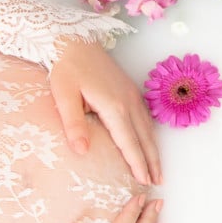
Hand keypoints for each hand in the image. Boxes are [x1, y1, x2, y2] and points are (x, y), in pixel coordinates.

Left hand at [49, 38, 162, 185]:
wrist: (73, 40)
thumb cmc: (66, 68)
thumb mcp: (64, 96)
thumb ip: (74, 124)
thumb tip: (82, 151)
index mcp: (114, 107)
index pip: (129, 143)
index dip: (137, 163)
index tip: (145, 181)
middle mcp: (129, 103)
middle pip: (145, 139)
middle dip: (152, 162)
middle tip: (158, 182)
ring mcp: (133, 96)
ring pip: (148, 130)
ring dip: (154, 151)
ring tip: (158, 170)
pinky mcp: (131, 91)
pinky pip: (146, 119)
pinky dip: (150, 136)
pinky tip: (150, 144)